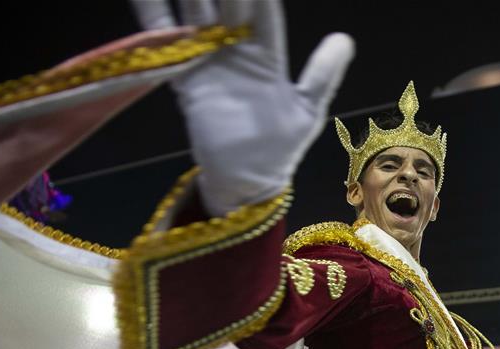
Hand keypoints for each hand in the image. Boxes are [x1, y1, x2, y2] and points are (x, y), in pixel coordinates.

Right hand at [132, 0, 354, 213]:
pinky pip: (166, 45)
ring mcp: (208, 62)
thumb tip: (345, 39)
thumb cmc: (280, 147)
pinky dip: (154, 16)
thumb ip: (323, 74)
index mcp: (266, 54)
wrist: (247, 180)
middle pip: (227, 5)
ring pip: (196, 15)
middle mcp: (235, 50)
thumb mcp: (308, 109)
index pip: (263, 11)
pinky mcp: (185, 79)